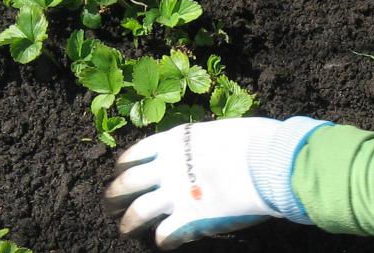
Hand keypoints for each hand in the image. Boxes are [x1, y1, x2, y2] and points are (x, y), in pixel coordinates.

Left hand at [105, 117, 328, 249]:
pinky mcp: (188, 218)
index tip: (119, 171)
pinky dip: (161, 239)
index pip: (135, 153)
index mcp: (171, 142)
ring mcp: (174, 193)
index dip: (123, 165)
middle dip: (115, 194)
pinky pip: (164, 234)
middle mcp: (165, 166)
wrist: (265, 160)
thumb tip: (196, 153)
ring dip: (128, 222)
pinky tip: (163, 242)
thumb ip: (195, 146)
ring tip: (124, 229)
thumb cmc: (249, 140)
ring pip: (138, 211)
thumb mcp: (212, 132)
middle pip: (127, 182)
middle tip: (109, 203)